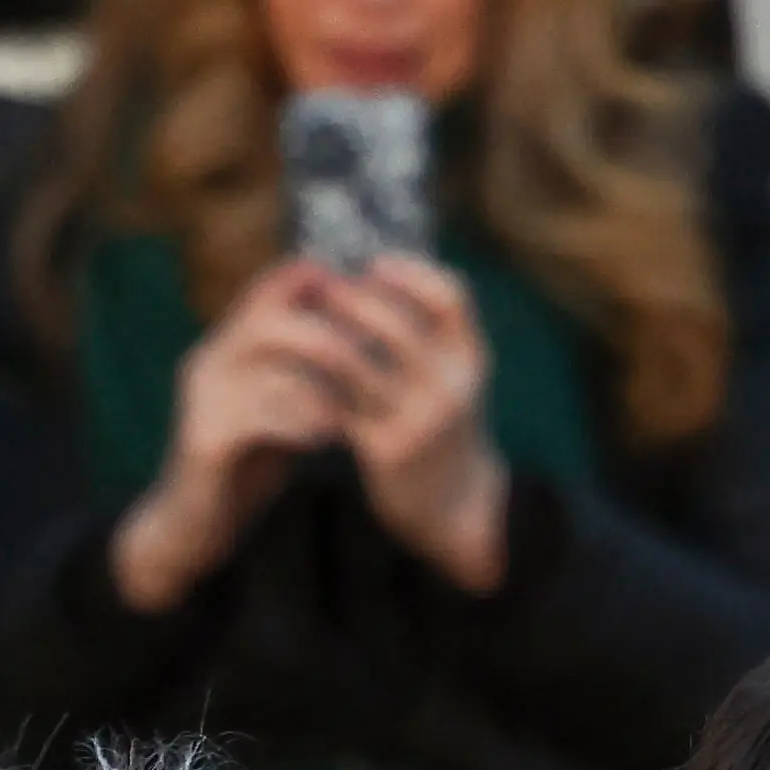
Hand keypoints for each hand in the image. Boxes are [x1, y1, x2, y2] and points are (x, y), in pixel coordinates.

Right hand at [114, 262, 350, 610]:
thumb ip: (307, 373)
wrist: (195, 522)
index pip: (267, 289)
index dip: (319, 286)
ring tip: (361, 400)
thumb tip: (360, 338)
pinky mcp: (204, 440)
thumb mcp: (282, 407)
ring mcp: (202, 399)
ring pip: (265, 364)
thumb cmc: (248, 462)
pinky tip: (330, 437)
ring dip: (320, 380)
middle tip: (370, 355)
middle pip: (266, 318)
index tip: (370, 307)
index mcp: (229, 348)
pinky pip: (257, 416)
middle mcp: (208, 362)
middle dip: (325, 331)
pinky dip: (299, 421)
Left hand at [302, 255, 507, 587]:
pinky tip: (297, 368)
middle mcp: (450, 387)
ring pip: (351, 359)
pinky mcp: (384, 449)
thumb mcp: (456, 375)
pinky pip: (333, 401)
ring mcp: (417, 419)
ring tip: (303, 326)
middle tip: (321, 290)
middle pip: (391, 323)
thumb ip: (432, 333)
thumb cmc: (446, 423)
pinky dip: (310, 380)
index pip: (451, 297)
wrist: (458, 502)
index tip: (373, 267)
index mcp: (472, 360)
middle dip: (349, 299)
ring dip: (319, 336)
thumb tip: (382, 269)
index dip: (410, 273)